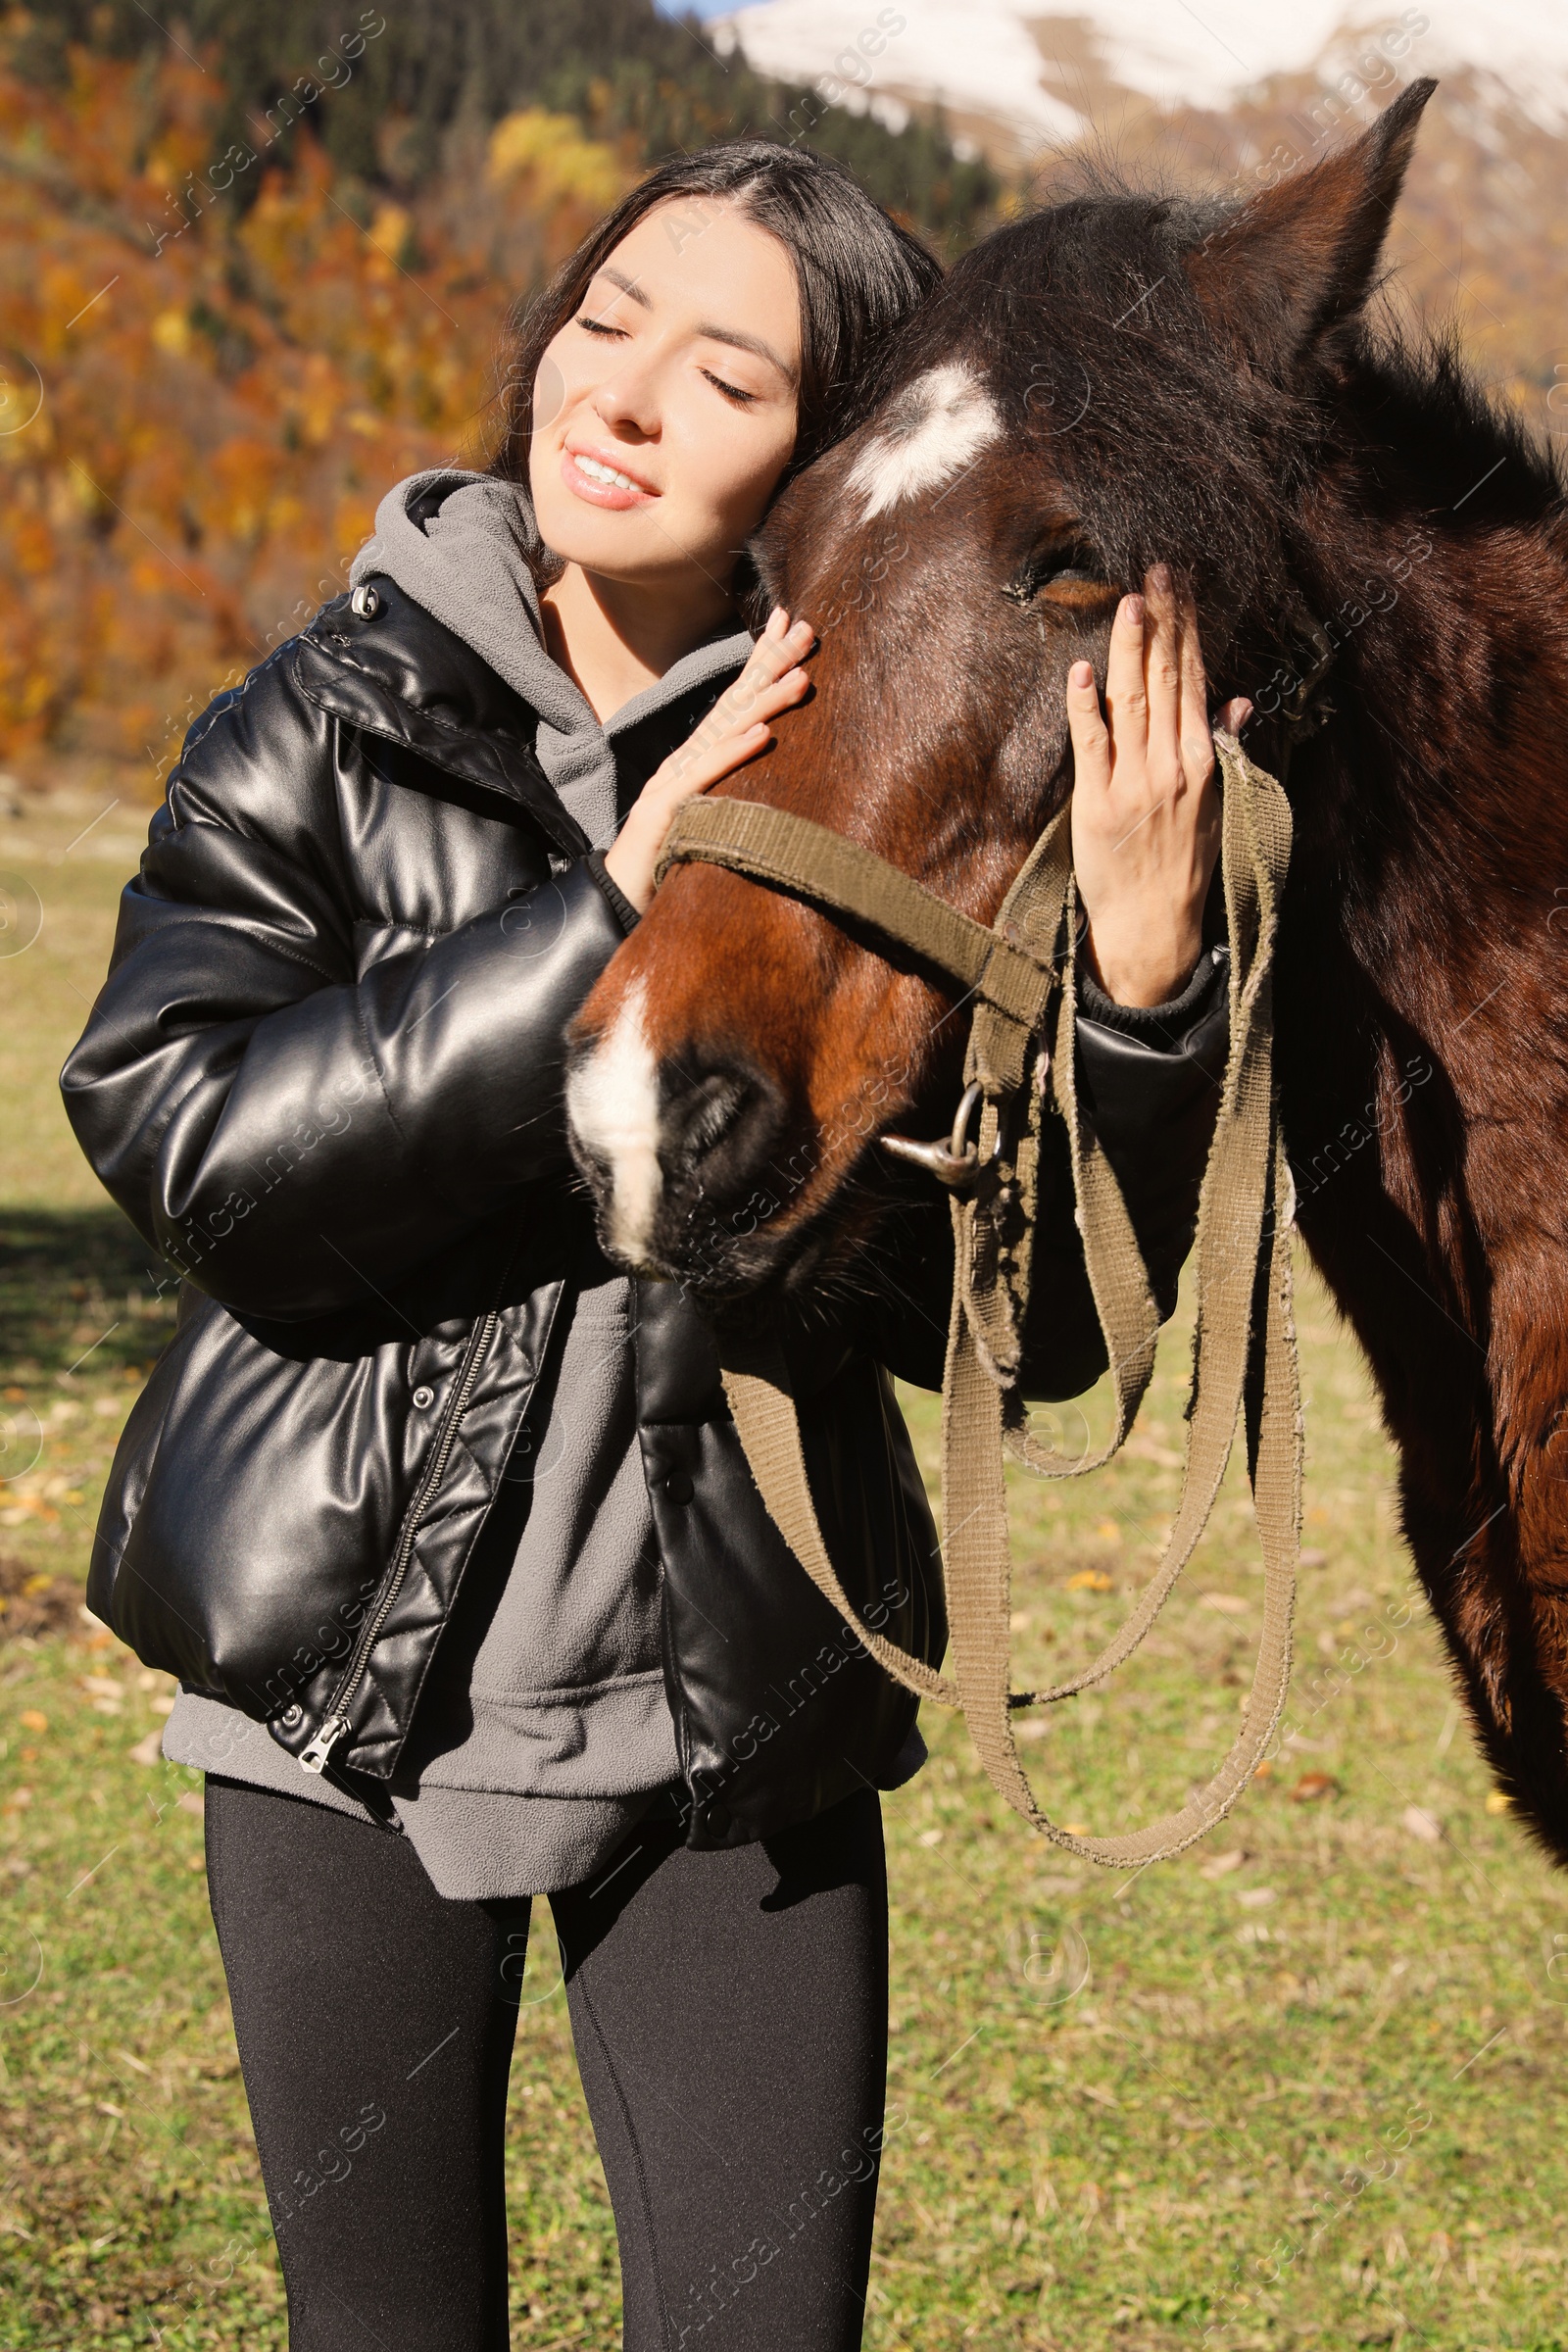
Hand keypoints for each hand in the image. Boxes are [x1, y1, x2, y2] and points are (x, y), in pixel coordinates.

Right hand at [603, 607, 814, 913]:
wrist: (617, 900)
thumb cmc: (667, 862)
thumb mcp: (707, 818)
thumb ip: (728, 789)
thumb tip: (766, 763)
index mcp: (696, 759)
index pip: (734, 700)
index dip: (762, 660)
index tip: (790, 625)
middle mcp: (684, 760)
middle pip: (733, 702)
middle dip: (770, 662)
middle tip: (806, 628)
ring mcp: (672, 781)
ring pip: (725, 732)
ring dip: (765, 702)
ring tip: (803, 677)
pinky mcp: (665, 811)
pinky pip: (704, 777)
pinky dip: (733, 753)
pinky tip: (763, 734)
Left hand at [1066, 564, 1250, 1007]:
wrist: (1153, 924)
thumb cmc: (1181, 864)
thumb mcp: (1214, 803)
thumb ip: (1222, 747)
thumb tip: (1239, 701)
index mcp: (1202, 760)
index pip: (1195, 680)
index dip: (1188, 630)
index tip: (1183, 587)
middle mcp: (1173, 764)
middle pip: (1167, 679)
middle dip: (1165, 622)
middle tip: (1158, 571)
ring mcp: (1135, 781)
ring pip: (1133, 701)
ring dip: (1131, 648)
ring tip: (1131, 601)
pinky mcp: (1098, 801)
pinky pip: (1092, 744)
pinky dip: (1085, 706)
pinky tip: (1082, 670)